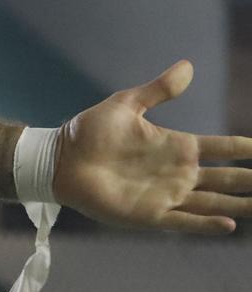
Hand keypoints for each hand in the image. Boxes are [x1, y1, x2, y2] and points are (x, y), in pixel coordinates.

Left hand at [54, 61, 251, 234]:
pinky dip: (206, 224)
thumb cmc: (89, 132)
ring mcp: (166, 195)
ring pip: (214, 202)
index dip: (246, 148)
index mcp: (177, 146)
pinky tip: (228, 224)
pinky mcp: (149, 214)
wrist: (59, 158)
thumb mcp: (127, 105)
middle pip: (227, 178)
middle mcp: (178, 173)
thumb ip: (159, 90)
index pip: (223, 148)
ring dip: (239, 205)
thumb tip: (188, 66)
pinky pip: (184, 221)